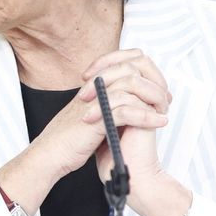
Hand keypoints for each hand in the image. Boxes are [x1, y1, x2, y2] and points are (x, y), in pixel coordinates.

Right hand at [0, 50, 168, 213]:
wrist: (50, 155)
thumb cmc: (70, 139)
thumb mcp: (94, 115)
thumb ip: (111, 104)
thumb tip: (133, 102)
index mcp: (94, 85)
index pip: (124, 61)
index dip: (146, 72)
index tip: (158, 91)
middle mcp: (94, 88)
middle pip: (130, 68)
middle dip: (153, 83)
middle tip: (165, 100)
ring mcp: (94, 102)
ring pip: (130, 86)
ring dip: (153, 100)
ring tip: (164, 112)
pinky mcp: (96, 119)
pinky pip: (126, 111)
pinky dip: (146, 117)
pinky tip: (158, 123)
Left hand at [82, 50, 190, 215]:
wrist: (124, 176)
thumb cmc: (112, 152)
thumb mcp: (104, 118)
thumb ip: (106, 98)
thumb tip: (94, 81)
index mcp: (141, 93)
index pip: (133, 59)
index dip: (109, 60)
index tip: (87, 74)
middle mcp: (149, 96)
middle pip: (138, 61)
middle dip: (107, 69)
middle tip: (85, 86)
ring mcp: (151, 106)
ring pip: (132, 78)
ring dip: (103, 88)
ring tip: (84, 105)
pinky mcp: (148, 120)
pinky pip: (129, 101)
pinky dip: (105, 107)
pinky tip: (90, 119)